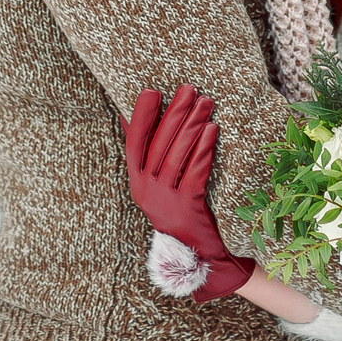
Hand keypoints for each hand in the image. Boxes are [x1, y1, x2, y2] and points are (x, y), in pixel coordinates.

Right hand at [123, 85, 254, 300]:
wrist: (193, 252)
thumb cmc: (175, 208)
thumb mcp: (154, 183)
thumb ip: (145, 153)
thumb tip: (128, 115)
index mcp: (136, 180)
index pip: (134, 142)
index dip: (142, 116)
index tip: (151, 91)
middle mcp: (146, 189)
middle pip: (159, 143)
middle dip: (175, 112)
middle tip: (190, 88)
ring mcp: (166, 199)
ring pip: (178, 155)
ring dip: (193, 125)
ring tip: (206, 103)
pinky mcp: (188, 207)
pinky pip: (195, 172)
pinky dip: (203, 149)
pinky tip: (213, 131)